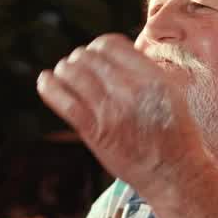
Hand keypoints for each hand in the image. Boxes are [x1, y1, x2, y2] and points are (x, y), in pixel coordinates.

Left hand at [37, 34, 210, 199]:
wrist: (172, 174)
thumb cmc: (173, 136)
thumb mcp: (170, 93)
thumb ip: (144, 72)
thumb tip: (115, 54)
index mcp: (151, 77)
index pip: (111, 43)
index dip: (97, 47)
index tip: (94, 56)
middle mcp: (130, 89)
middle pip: (88, 57)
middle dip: (78, 59)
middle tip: (76, 68)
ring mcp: (110, 110)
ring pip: (72, 74)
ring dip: (63, 71)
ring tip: (62, 75)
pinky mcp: (94, 131)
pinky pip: (63, 101)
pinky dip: (49, 87)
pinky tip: (45, 80)